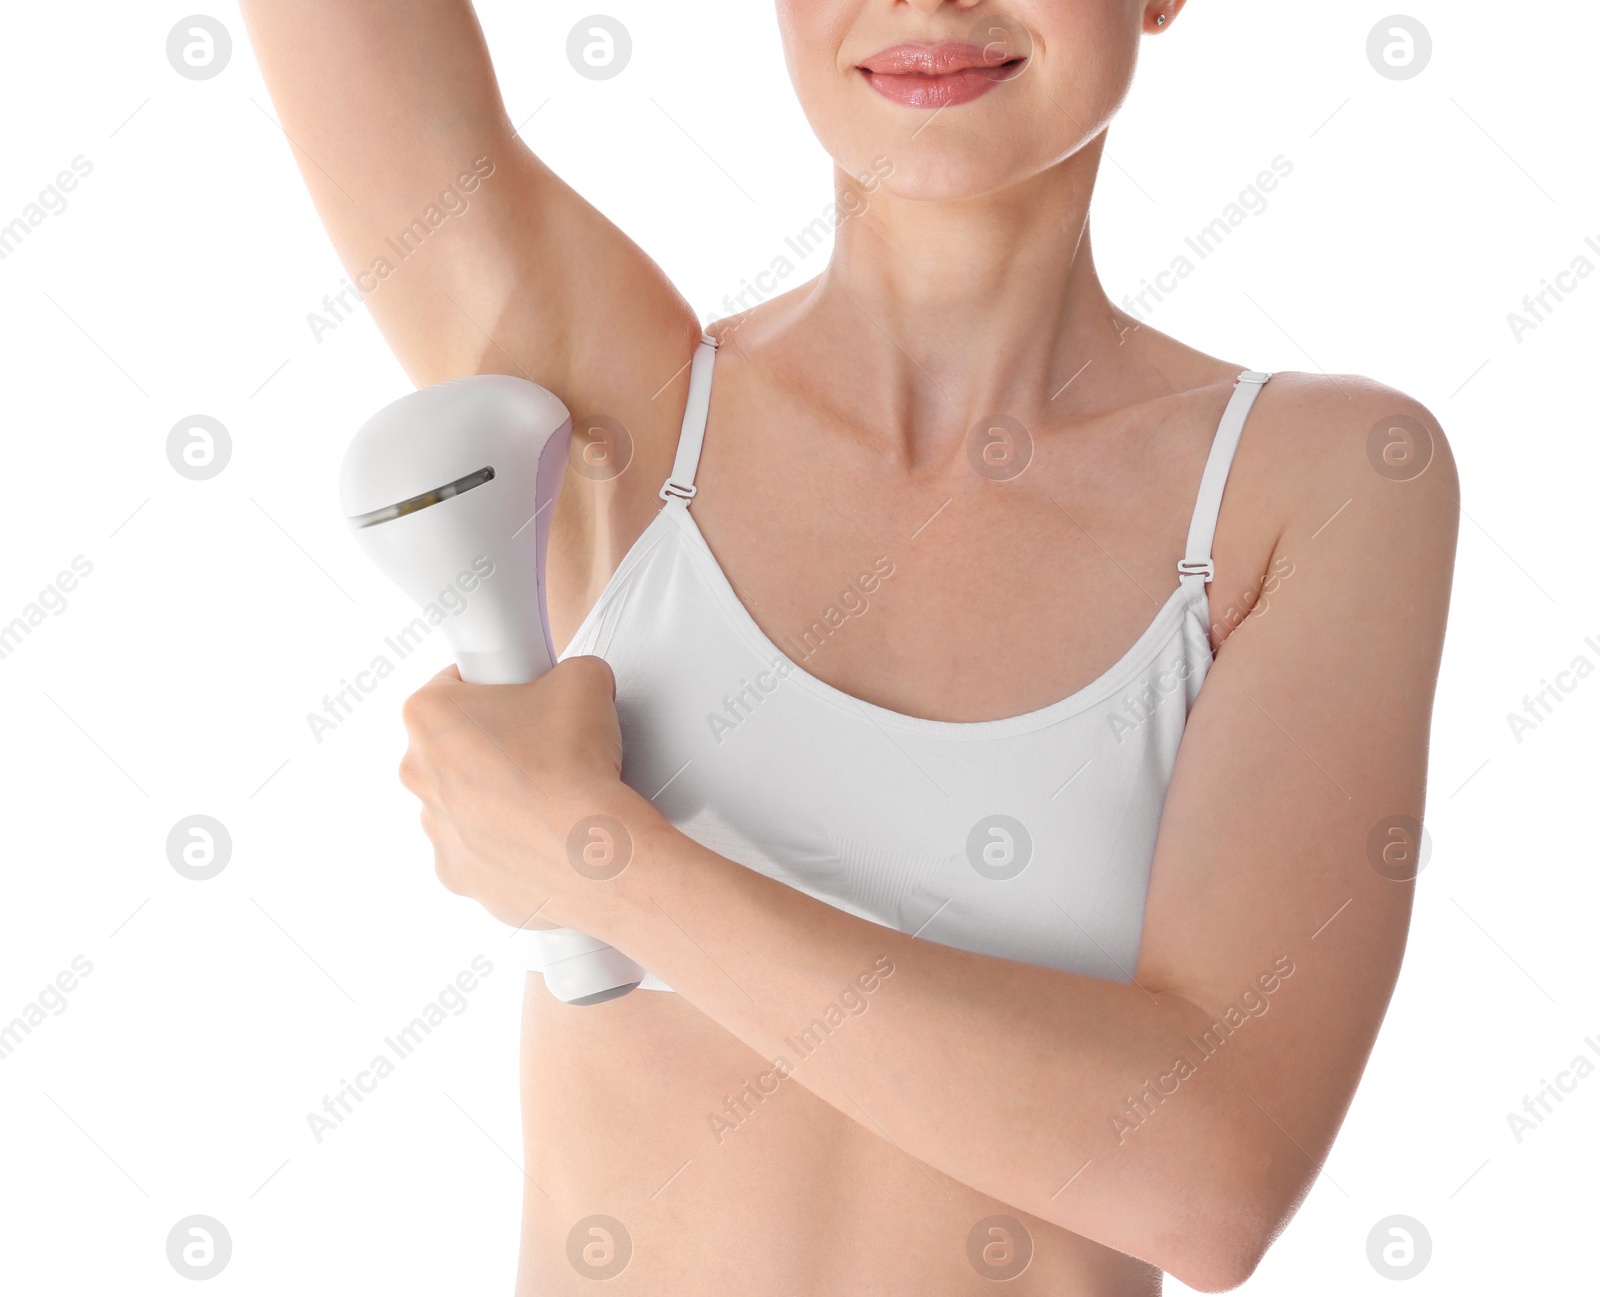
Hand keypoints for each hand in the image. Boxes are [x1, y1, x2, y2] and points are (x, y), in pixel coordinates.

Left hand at [397, 655, 640, 932]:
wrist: (590, 849)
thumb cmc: (571, 769)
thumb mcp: (583, 680)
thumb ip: (569, 670)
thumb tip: (577, 680)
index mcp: (429, 715)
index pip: (455, 683)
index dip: (496, 684)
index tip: (520, 695)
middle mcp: (418, 773)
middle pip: (455, 743)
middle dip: (496, 740)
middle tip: (543, 743)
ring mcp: (434, 828)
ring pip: (464, 798)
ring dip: (498, 792)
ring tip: (549, 791)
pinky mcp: (457, 872)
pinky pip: (477, 847)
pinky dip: (505, 840)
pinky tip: (541, 830)